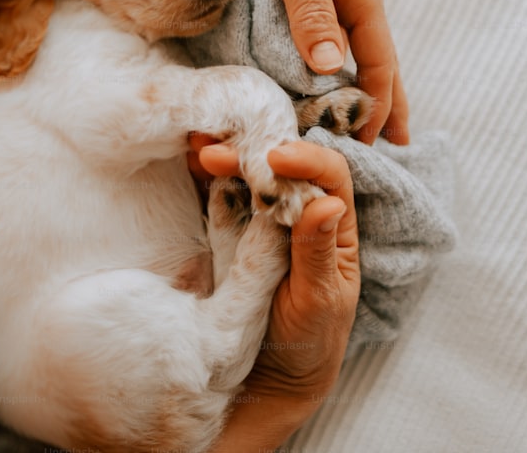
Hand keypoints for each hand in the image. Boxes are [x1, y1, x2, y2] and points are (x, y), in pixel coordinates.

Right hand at [190, 136, 359, 449]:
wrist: (272, 380)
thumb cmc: (310, 341)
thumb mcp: (318, 300)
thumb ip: (317, 253)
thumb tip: (327, 202)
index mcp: (334, 225)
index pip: (330, 175)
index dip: (306, 159)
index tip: (276, 158)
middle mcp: (302, 214)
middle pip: (284, 166)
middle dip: (252, 151)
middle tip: (214, 151)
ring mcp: (265, 222)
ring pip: (251, 175)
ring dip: (226, 156)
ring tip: (198, 146)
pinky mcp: (234, 234)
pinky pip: (224, 198)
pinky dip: (207, 178)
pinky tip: (191, 164)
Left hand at [233, 0, 409, 145]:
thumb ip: (311, 11)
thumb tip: (333, 71)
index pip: (380, 62)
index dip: (379, 106)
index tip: (373, 147)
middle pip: (379, 60)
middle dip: (386, 104)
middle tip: (389, 150)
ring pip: (357, 48)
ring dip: (361, 87)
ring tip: (363, 124)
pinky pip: (332, 32)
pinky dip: (336, 62)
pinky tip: (329, 76)